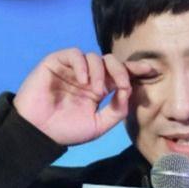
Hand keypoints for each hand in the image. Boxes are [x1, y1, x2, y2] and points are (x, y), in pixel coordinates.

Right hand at [14, 48, 148, 144]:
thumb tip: (129, 92)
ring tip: (96, 91)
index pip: (119, 74)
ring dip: (100, 72)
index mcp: (98, 89)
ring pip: (94, 57)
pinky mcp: (56, 63)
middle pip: (110, 62)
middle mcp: (88, 76)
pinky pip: (74, 54)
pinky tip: (84, 81)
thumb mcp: (99, 125)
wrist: (38, 133)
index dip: (134, 69)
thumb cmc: (66, 130)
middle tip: (123, 84)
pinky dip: (82, 64)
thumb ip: (116, 110)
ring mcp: (72, 69)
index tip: (150, 69)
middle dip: (121, 70)